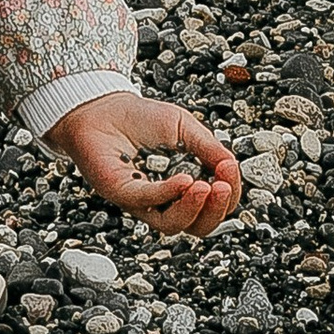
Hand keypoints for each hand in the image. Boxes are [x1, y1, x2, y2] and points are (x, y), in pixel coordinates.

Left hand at [56, 88, 241, 236]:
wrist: (102, 107)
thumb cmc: (140, 118)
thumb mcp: (185, 127)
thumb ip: (209, 148)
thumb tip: (231, 167)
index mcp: (185, 187)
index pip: (214, 205)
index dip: (228, 194)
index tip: (230, 171)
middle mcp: (165, 200)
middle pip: (198, 226)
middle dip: (217, 211)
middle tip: (223, 188)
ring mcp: (142, 201)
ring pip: (173, 225)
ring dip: (195, 209)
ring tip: (206, 187)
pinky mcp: (121, 193)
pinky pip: (147, 202)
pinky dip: (168, 194)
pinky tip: (183, 180)